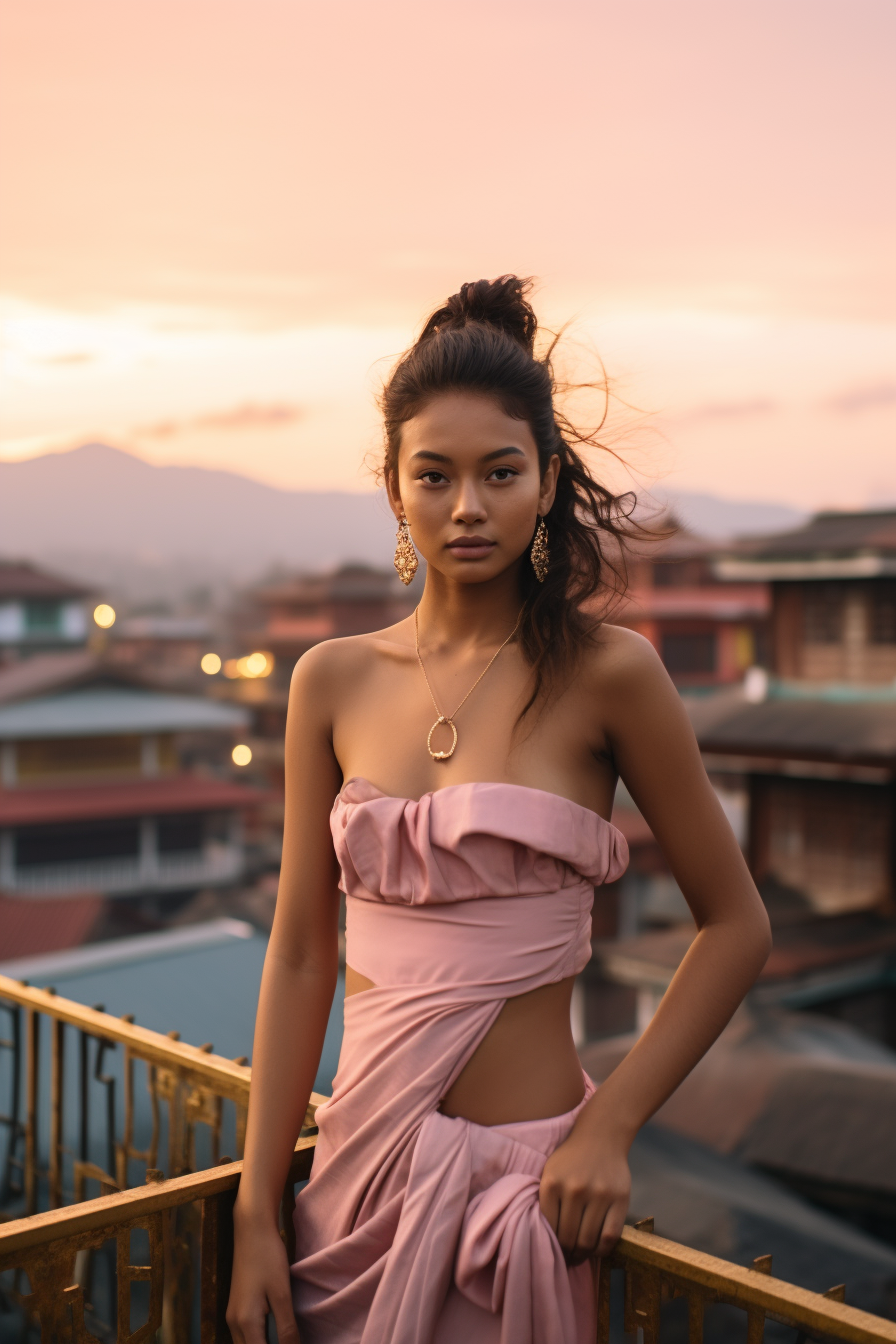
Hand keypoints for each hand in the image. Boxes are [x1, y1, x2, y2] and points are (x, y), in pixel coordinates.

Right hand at [226, 1212, 301, 1343]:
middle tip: (291, 1339)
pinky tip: (275, 1332)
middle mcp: (234, 1324)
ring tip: (286, 1337)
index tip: (295, 1343)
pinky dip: (259, 1339)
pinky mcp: (236, 1308)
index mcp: (245, 1322)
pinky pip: (245, 1335)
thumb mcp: (282, 1293)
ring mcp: (232, 1316)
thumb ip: (286, 1327)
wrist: (252, 1230)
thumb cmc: (268, 1257)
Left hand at [538, 1122, 630, 1266]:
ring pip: (588, 1240)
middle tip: (568, 1259)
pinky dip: (602, 1250)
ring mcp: (599, 1194)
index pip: (548, 1227)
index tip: (553, 1251)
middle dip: (567, 1254)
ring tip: (580, 1256)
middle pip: (568, 1238)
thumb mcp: (551, 1172)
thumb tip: (545, 1238)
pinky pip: (610, 1236)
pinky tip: (597, 1250)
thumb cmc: (572, 1159)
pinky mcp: (619, 1199)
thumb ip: (547, 1201)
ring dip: (583, 1255)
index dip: (550, 1245)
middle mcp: (574, 1189)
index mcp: (552, 1183)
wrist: (602, 1136)